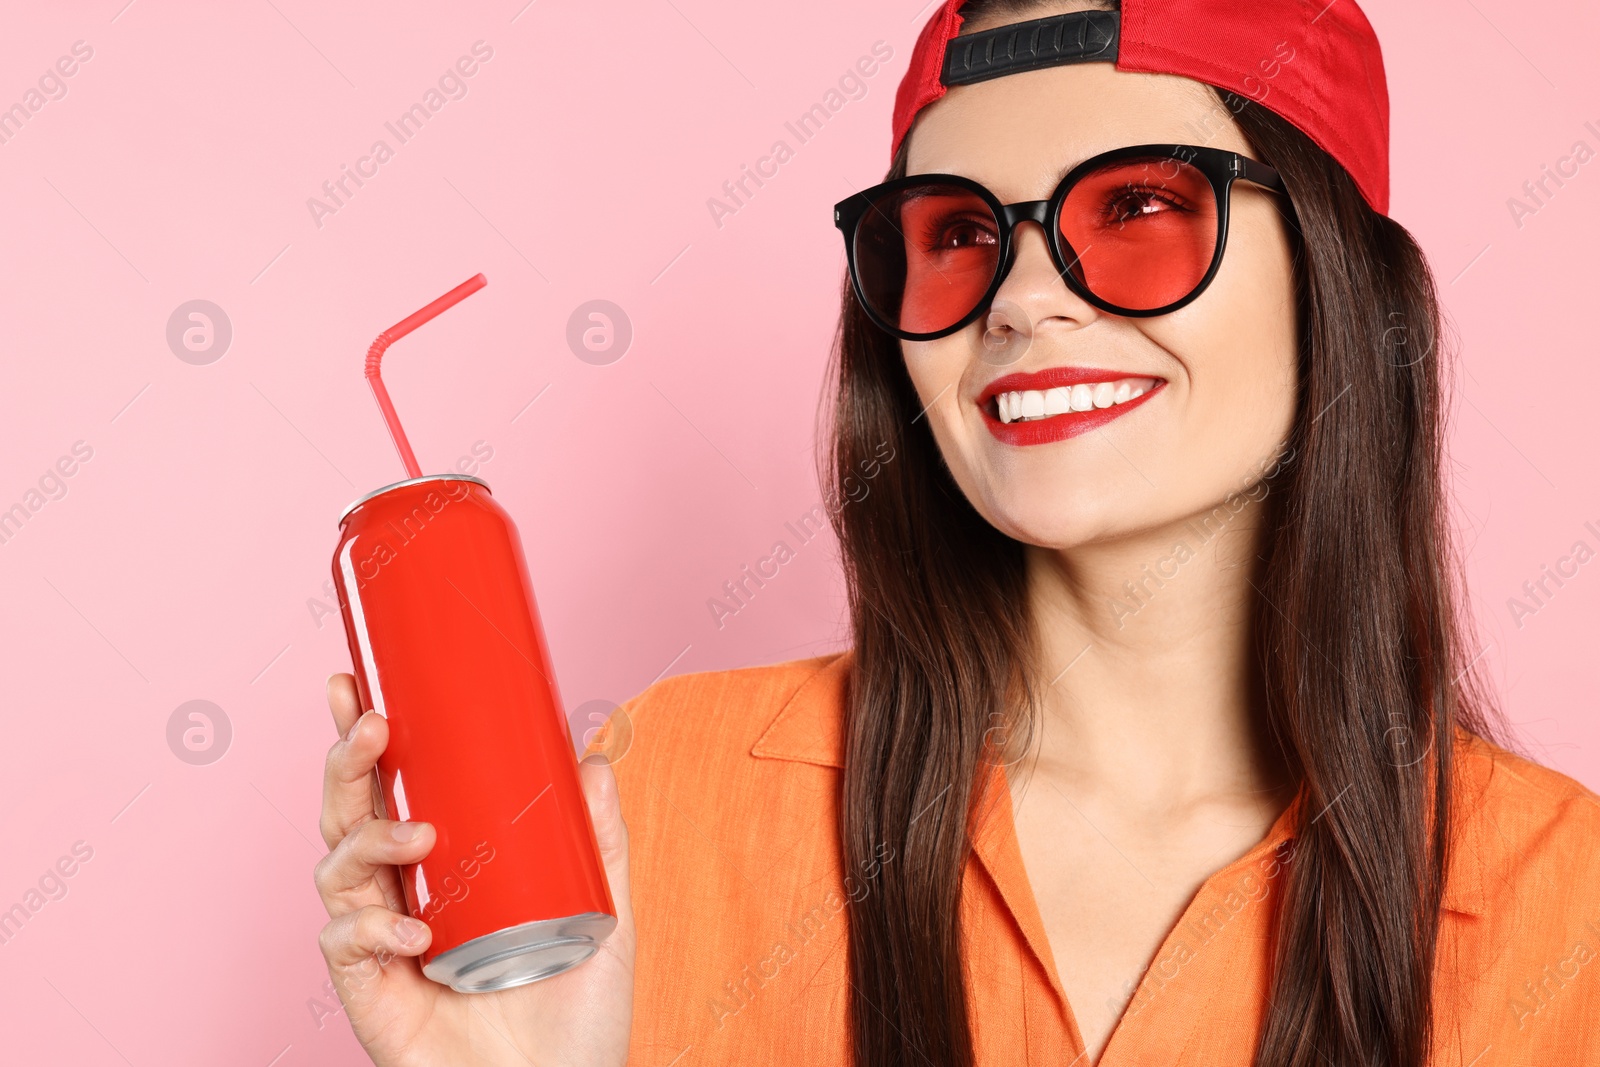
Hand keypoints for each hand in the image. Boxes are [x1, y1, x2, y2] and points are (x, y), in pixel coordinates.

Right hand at [314, 673, 635, 1065]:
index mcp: (444, 865)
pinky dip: (374, 927)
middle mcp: (403, 892)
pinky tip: (417, 931)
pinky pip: (345, 943)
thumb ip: (600, 843)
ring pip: (337, 865)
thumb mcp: (605, 914)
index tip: (359, 683)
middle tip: (374, 724)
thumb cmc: (575, 1014)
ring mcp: (381, 941)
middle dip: (348, 760)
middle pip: (348, 812)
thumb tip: (597, 758)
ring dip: (370, 836)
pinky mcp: (370, 993)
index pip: (393, 787)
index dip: (366, 738)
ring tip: (420, 837)